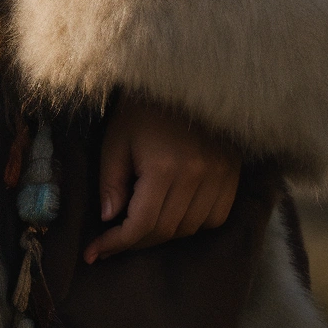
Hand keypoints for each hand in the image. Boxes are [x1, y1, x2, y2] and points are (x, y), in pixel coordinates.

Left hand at [83, 93, 240, 261]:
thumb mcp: (115, 140)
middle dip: (135, 241)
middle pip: (166, 232)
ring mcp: (221, 175)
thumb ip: (111, 183)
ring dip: (164, 233)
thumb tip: (110, 220)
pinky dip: (193, 223)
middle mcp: (199, 176)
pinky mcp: (234, 173)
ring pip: (191, 229)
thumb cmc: (142, 107)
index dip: (115, 244)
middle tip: (111, 241)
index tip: (93, 252)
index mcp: (165, 167)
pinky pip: (215, 217)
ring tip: (141, 223)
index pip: (141, 225)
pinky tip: (174, 210)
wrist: (184, 75)